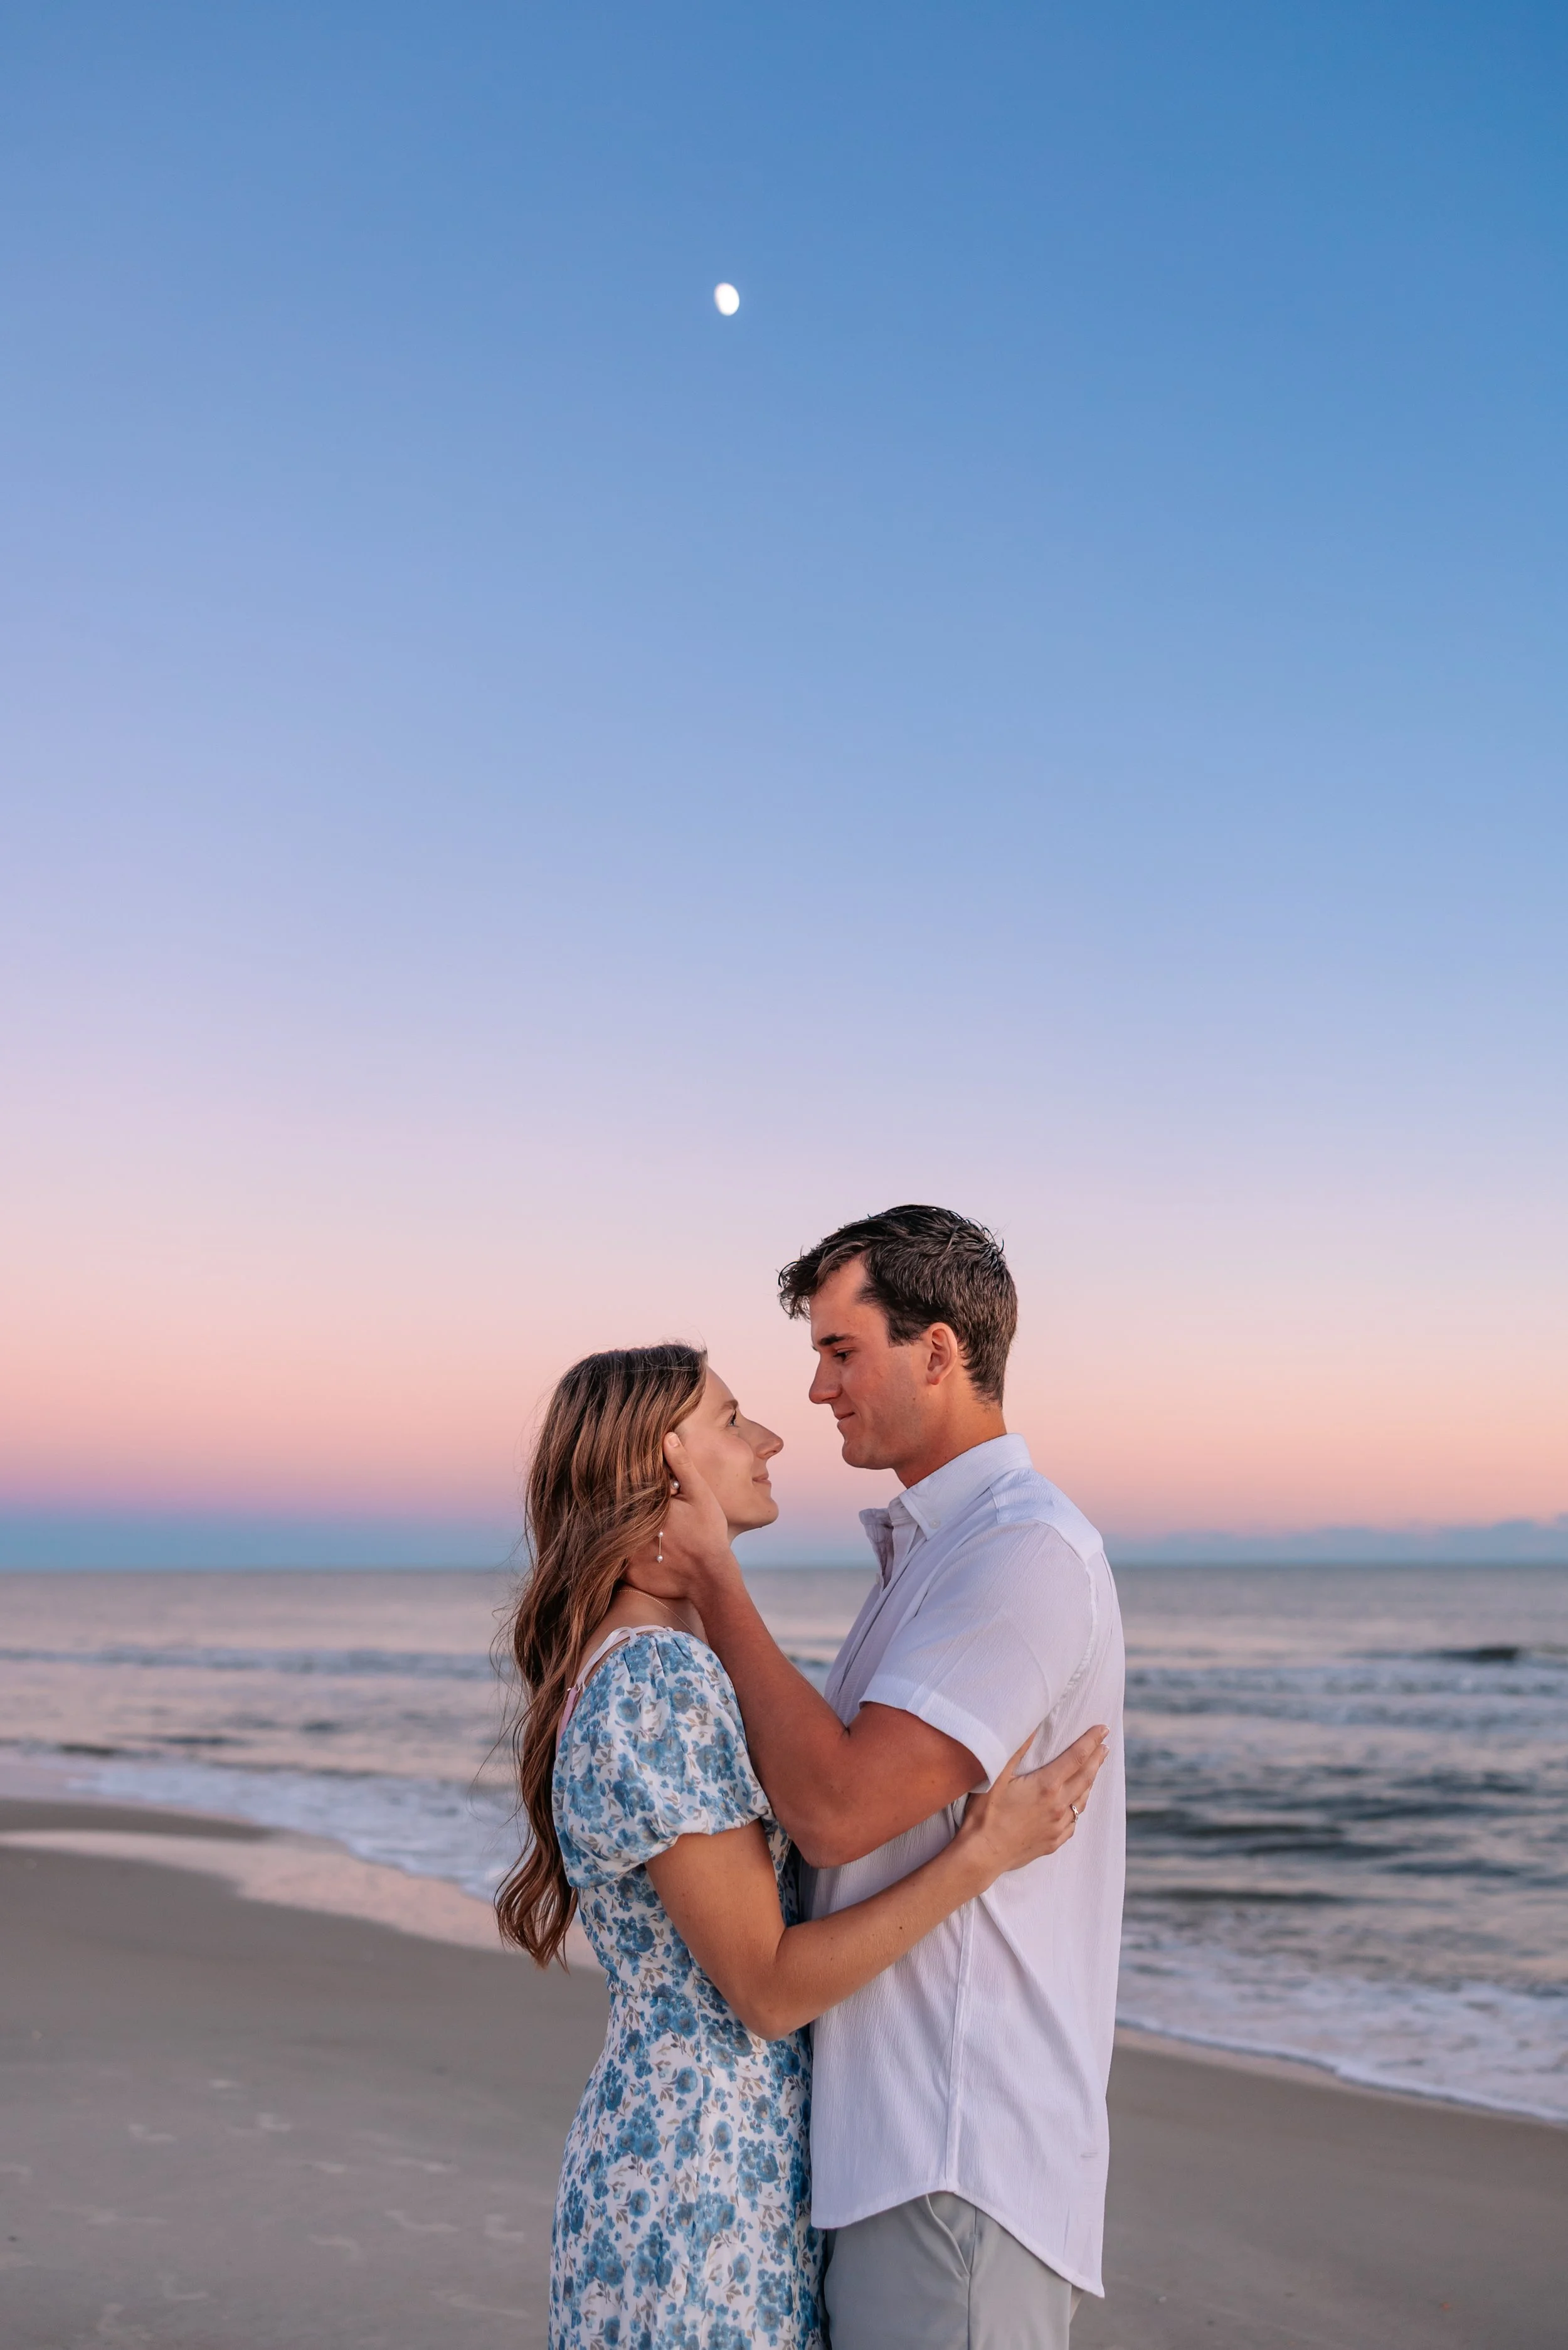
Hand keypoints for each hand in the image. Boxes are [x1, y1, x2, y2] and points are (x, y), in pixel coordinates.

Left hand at [621, 1432, 742, 1604]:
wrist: (710, 1578)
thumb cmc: (708, 1532)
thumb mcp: (699, 1495)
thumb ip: (682, 1465)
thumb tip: (666, 1436)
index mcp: (649, 1507)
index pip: (626, 1488)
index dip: (622, 1481)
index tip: (616, 1471)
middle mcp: (634, 1530)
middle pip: (616, 1511)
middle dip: (615, 1504)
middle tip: (616, 1498)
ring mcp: (629, 1554)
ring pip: (611, 1534)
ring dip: (611, 1527)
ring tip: (609, 1520)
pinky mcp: (628, 1573)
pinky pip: (612, 1559)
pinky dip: (612, 1551)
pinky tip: (619, 1545)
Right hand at [955, 1724, 1109, 1881]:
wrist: (982, 1855)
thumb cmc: (986, 1814)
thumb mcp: (997, 1776)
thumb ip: (1017, 1750)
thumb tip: (1033, 1726)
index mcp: (1047, 1786)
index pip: (1077, 1757)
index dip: (1091, 1740)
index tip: (1103, 1729)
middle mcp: (1058, 1806)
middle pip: (1086, 1777)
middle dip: (1097, 1758)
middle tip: (1105, 1745)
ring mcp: (1058, 1826)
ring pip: (1082, 1800)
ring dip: (1091, 1782)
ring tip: (1094, 1770)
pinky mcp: (1053, 1842)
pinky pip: (1074, 1822)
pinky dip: (1079, 1808)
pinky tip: (1077, 1805)